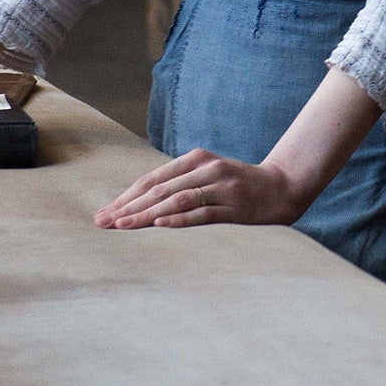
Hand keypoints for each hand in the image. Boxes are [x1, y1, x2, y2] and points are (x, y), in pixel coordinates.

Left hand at [95, 147, 309, 229]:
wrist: (282, 187)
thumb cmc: (237, 185)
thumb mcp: (208, 176)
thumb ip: (179, 184)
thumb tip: (137, 205)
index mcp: (197, 159)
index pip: (153, 179)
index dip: (126, 197)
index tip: (104, 213)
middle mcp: (208, 169)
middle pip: (160, 189)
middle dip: (129, 207)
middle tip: (103, 222)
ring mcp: (222, 186)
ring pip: (177, 200)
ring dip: (147, 214)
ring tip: (123, 226)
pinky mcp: (235, 205)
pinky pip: (203, 212)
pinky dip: (180, 218)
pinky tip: (160, 225)